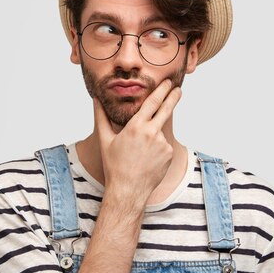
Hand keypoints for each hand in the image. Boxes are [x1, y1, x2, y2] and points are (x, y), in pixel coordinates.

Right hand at [93, 79, 181, 208]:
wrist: (128, 190)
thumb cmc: (114, 165)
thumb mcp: (105, 140)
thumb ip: (101, 117)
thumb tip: (95, 100)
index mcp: (136, 126)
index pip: (152, 102)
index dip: (161, 90)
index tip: (167, 82)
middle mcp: (152, 133)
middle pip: (166, 110)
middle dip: (173, 97)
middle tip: (178, 89)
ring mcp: (163, 144)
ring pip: (160, 133)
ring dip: (154, 138)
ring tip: (141, 154)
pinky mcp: (169, 154)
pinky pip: (164, 146)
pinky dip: (158, 149)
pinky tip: (147, 160)